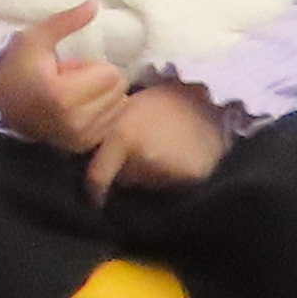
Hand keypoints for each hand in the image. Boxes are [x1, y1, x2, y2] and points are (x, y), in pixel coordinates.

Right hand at [0, 4, 125, 153]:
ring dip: (102, 99)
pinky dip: (101, 115)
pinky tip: (78, 110)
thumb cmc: (14, 66)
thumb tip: (96, 2)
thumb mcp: (37, 38)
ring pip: (118, 108)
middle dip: (100, 81)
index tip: (67, 69)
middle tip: (70, 81)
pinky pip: (111, 125)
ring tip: (72, 96)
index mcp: (62, 95)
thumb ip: (67, 21)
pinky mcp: (79, 147)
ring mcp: (77, 138)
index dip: (92, 65)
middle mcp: (73, 121)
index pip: (111, 74)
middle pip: (119, 92)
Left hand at [83, 84, 232, 202]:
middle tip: (138, 153)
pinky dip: (170, 177)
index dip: (94, 191)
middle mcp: (143, 157)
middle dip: (126, 170)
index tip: (94, 198)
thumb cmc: (160, 101)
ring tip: (160, 151)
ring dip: (148, 174)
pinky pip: (171, 185)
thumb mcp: (124, 110)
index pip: (98, 177)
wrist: (206, 99)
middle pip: (124, 180)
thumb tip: (90, 158)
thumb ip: (106, 135)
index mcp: (122, 137)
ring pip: (147, 184)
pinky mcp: (191, 176)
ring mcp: (168, 169)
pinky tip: (176, 157)